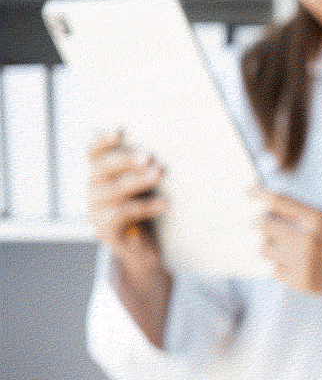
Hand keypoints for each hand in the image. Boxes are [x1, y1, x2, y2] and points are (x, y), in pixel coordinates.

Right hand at [87, 130, 169, 291]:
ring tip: (158, 173)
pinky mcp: (106, 227)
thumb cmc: (141, 205)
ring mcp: (97, 207)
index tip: (120, 132)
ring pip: (115, 189)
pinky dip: (146, 206)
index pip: (93, 150)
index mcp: (99, 171)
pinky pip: (125, 213)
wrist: (137, 248)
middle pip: (103, 167)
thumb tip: (171, 151)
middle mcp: (93, 186)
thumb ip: (145, 167)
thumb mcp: (140, 184)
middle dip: (126, 160)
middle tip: (149, 157)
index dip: (103, 139)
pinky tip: (164, 203)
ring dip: (138, 180)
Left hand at [256, 189, 321, 298]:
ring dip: (270, 246)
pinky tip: (292, 265)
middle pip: (266, 226)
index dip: (260, 195)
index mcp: (318, 220)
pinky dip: (279, 266)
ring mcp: (303, 262)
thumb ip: (303, 217)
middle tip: (262, 224)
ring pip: (266, 250)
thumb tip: (269, 214)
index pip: (280, 202)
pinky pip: (274, 270)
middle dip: (262, 224)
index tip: (247, 192)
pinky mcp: (301, 282)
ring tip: (283, 248)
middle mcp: (307, 240)